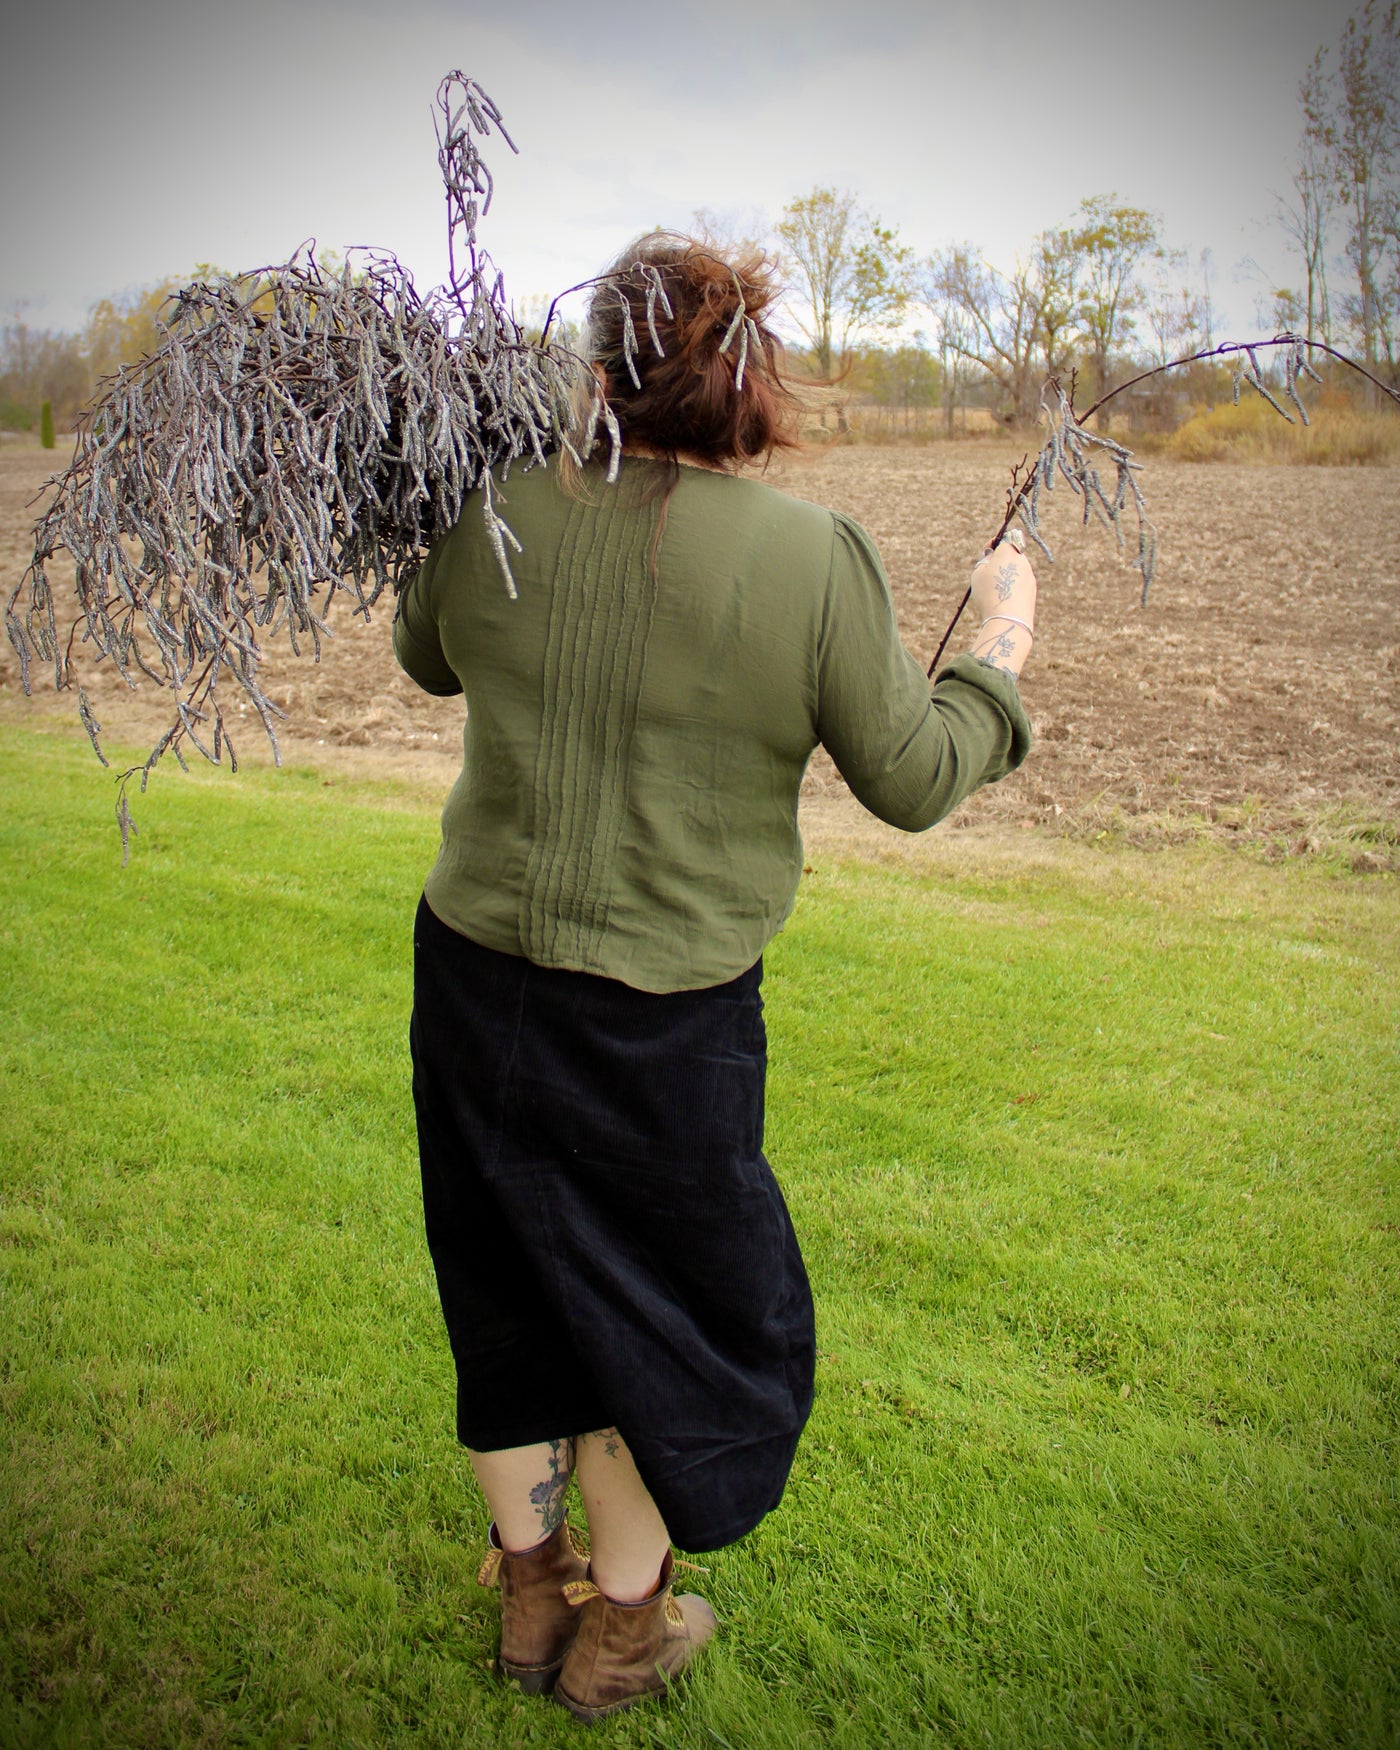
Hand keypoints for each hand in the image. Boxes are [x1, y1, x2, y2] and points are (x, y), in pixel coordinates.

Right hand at [968, 536, 1037, 680]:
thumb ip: (985, 561)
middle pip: (1011, 555)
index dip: (994, 544)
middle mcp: (1023, 561)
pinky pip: (1021, 584)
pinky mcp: (1033, 590)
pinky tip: (1004, 600)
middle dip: (1001, 561)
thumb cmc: (990, 593)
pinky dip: (1013, 588)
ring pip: (1017, 571)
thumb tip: (992, 558)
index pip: (1005, 539)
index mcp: (1009, 552)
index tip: (987, 552)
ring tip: (995, 592)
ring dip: (1007, 576)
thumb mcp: (978, 573)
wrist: (1008, 618)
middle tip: (988, 575)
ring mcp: (1029, 576)